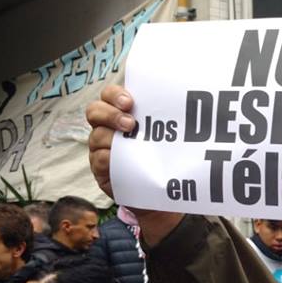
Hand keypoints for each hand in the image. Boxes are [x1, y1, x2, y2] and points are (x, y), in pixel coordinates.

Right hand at [86, 86, 183, 243]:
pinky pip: (98, 160)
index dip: (114, 95)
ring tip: (131, 142)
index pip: (109, 95)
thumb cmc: (162, 154)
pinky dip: (108, 158)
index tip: (129, 102)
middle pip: (94, 112)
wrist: (161, 187)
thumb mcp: (163, 133)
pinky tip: (122, 160)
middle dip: (111, 115)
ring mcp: (100, 147)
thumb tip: (187, 97)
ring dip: (111, 138)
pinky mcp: (100, 168)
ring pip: (97, 136)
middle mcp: (106, 127)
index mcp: (120, 112)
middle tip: (130, 124)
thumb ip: (163, 117)